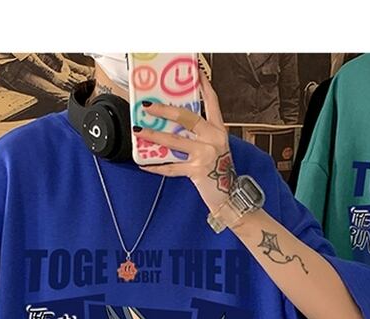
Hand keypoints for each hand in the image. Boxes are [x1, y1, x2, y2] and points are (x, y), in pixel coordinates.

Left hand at [133, 67, 236, 214]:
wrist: (230, 196)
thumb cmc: (220, 171)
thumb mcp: (215, 147)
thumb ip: (200, 135)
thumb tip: (174, 126)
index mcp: (218, 129)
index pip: (212, 101)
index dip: (203, 85)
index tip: (194, 71)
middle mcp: (213, 139)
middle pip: (187, 118)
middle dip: (165, 110)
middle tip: (148, 106)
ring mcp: (205, 155)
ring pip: (175, 142)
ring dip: (154, 136)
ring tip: (139, 131)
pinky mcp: (197, 171)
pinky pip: (172, 168)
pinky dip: (157, 167)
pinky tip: (144, 165)